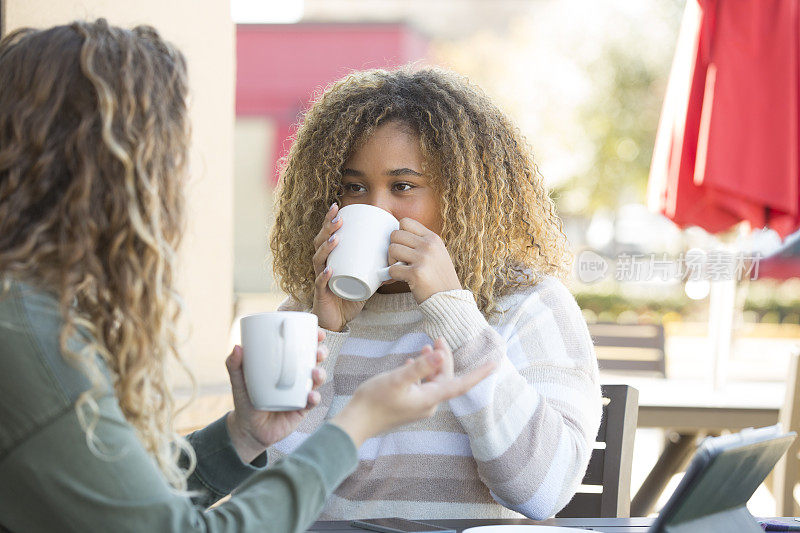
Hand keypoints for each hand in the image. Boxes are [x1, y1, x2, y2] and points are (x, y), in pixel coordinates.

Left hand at [225, 329, 327, 463]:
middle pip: (314, 361)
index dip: (312, 339)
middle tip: (319, 351)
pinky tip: (311, 396)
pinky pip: (311, 403)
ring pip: (316, 381)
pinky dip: (314, 398)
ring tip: (316, 373)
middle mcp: (297, 377)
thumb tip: (237, 347)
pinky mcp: (302, 410)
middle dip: (321, 353)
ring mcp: (301, 393)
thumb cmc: (245, 401)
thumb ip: (235, 366)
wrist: (248, 429)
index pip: (301, 348)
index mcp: (285, 365)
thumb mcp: (239, 382)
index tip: (317, 332)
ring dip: (320, 375)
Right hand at [311, 203, 365, 330]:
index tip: (337, 207)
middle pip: (319, 242)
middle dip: (327, 229)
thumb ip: (376, 267)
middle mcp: (322, 265)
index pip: (326, 235)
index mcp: (330, 258)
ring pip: (318, 259)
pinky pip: (320, 283)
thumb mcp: (364, 277)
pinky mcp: (321, 294)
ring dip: (326, 248)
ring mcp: (320, 279)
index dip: (329, 220)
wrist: (338, 320)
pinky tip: (330, 269)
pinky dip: (324, 276)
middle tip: (338, 219)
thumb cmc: (349, 296)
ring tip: (335, 239)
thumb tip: (396, 257)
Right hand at [331, 338, 495, 446]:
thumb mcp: (398, 379)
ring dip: (431, 364)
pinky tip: (410, 363)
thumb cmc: (374, 401)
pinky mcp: (408, 406)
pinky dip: (420, 373)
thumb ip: (420, 367)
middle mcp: (428, 405)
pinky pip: (421, 386)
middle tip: (439, 337)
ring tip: (425, 346)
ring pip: (432, 381)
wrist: (356, 424)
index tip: (495, 363)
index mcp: (430, 399)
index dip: (479, 373)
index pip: (461, 384)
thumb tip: (440, 354)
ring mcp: (418, 407)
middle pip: (444, 378)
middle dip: (444, 358)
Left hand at [387, 218, 461, 303]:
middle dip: (393, 248)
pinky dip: (393, 276)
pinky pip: (392, 269)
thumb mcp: (437, 253)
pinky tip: (403, 279)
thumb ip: (422, 243)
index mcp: (433, 238)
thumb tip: (397, 235)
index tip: (404, 246)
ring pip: (392, 249)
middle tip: (400, 261)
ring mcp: (423, 259)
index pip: (405, 222)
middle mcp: (429, 246)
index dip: (400, 234)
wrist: (449, 300)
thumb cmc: (439, 278)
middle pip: (395, 234)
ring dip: (391, 262)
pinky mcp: (416, 274)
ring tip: (402, 269)